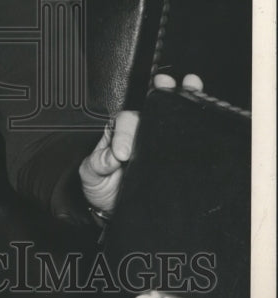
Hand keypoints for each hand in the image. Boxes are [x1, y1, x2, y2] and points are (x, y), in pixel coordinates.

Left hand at [79, 73, 203, 213]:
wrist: (116, 211)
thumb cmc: (103, 188)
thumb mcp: (91, 175)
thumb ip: (97, 163)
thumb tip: (112, 157)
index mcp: (119, 132)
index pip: (125, 122)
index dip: (126, 134)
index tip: (123, 155)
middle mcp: (140, 133)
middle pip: (153, 108)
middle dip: (162, 93)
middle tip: (165, 86)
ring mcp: (159, 143)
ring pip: (172, 117)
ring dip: (183, 99)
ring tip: (191, 85)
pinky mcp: (175, 157)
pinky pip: (187, 139)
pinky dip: (199, 124)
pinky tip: (207, 113)